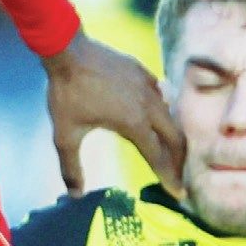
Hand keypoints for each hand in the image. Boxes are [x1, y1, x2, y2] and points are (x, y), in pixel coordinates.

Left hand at [41, 30, 184, 195]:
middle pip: (175, 137)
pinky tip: (156, 117)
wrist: (68, 50)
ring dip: (173, 136)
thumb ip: (71, 167)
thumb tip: (74, 195)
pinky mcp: (142, 71)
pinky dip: (163, 112)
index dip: (169, 178)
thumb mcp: (65, 135)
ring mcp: (148, 85)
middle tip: (180, 176)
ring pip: (171, 115)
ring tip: (170, 151)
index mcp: (134, 123)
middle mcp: (149, 105)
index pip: (158, 157)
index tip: (179, 194)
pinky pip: (161, 95)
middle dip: (180, 160)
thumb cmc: (66, 93)